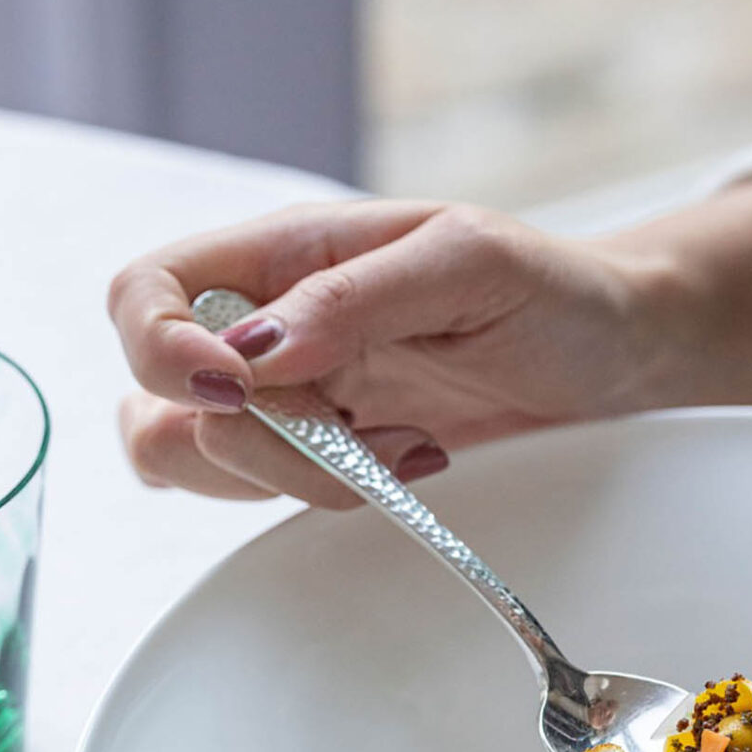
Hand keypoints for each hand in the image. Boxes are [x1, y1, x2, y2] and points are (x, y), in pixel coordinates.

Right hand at [108, 183, 751, 508]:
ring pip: (193, 460)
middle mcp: (261, 324)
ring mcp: (281, 396)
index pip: (143, 292)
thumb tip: (252, 351)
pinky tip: (399, 464)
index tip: (239, 391)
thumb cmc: (549, 288)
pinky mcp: (311, 451)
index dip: (159, 349)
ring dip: (291, 476)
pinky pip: (254, 492)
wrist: (608, 353)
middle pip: (159, 401)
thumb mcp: (468, 262)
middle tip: (361, 431)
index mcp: (282, 254)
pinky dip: (314, 497)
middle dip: (261, 440)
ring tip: (397, 448)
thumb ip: (353, 297)